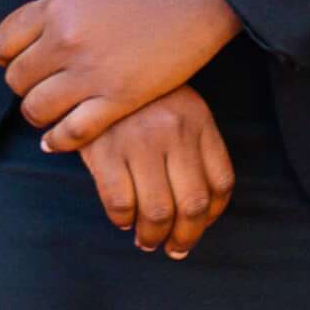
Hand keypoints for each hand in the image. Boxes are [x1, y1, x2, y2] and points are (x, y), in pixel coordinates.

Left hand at [0, 0, 235, 153]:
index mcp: (54, 7)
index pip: (2, 43)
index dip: (4, 54)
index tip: (17, 58)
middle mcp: (66, 41)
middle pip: (16, 79)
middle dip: (21, 83)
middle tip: (36, 83)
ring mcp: (91, 73)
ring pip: (37, 109)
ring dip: (36, 112)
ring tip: (47, 108)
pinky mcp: (118, 100)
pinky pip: (73, 132)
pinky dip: (58, 140)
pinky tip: (56, 139)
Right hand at [75, 87, 235, 257]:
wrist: (89, 60)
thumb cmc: (137, 95)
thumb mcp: (176, 106)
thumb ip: (193, 146)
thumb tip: (202, 213)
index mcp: (197, 119)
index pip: (221, 183)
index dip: (213, 215)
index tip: (198, 226)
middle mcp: (173, 130)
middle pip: (192, 205)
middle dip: (185, 238)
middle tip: (173, 248)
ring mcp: (138, 140)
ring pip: (158, 211)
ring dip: (153, 237)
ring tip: (146, 241)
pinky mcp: (104, 148)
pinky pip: (120, 203)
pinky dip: (122, 220)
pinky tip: (122, 218)